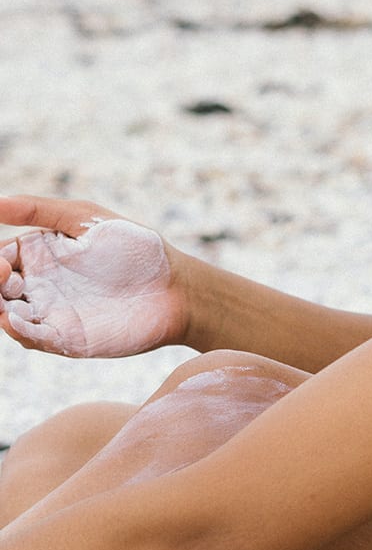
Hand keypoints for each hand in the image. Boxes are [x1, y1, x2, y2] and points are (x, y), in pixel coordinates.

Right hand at [0, 196, 186, 356]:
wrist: (176, 289)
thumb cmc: (136, 247)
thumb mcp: (86, 219)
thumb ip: (41, 210)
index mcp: (42, 252)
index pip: (2, 256)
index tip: (2, 261)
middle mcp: (41, 284)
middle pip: (0, 289)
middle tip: (4, 277)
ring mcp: (52, 313)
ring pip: (10, 316)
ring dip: (2, 312)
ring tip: (4, 307)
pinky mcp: (67, 339)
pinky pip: (34, 338)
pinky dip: (20, 333)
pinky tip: (15, 322)